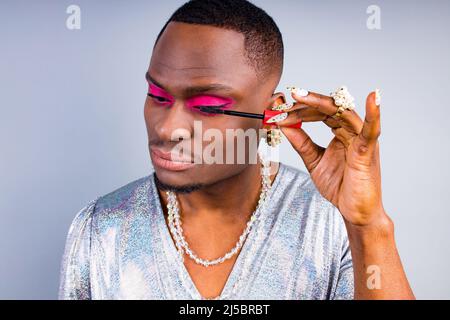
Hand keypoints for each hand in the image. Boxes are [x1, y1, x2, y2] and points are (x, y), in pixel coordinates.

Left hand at [276, 88, 386, 226]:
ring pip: (343, 113)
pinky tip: (373, 97)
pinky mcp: (368, 152)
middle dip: (303, 105)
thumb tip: (284, 124)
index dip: (299, 110)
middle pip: (329, 108)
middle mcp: (352, 131)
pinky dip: (374, 114)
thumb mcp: (314, 161)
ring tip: (300, 96)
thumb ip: (301, 143)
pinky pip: (372, 131)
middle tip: (281, 104)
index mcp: (341, 132)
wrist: (355, 212)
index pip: (320, 113)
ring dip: (319, 103)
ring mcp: (361, 139)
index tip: (277, 111)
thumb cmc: (340, 186)